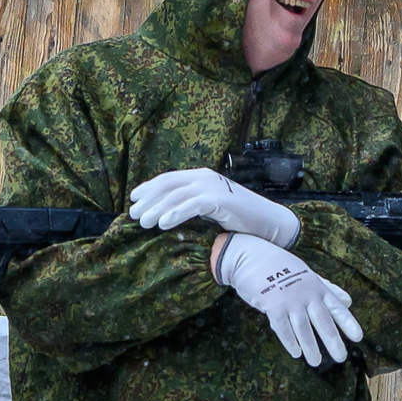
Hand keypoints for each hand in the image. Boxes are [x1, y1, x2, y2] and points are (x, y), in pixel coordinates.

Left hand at [128, 168, 299, 246]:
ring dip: (157, 209)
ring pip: (176, 196)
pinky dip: (175, 214)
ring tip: (144, 222)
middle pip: (168, 186)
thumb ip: (192, 205)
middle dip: (148, 200)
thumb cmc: (238, 219)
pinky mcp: (219, 199)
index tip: (134, 199)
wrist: (267, 222)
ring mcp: (212, 187)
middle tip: (134, 215)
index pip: (168, 179)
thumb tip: (166, 214)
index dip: (149, 188)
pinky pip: (191, 205)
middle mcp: (204, 177)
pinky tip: (163, 224)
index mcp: (201, 176)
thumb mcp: (210, 208)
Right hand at [216, 233, 361, 365]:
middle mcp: (306, 294)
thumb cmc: (281, 267)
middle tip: (341, 357)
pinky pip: (283, 328)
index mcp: (317, 286)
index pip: (336, 307)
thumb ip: (328, 289)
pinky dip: (290, 342)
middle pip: (323, 321)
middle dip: (333, 341)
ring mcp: (290, 300)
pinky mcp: (272, 306)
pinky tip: (296, 353)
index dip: (348, 322)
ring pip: (303, 329)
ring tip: (316, 362)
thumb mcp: (307, 274)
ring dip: (311, 347)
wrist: (252, 257)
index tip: (358, 337)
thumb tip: (349, 301)